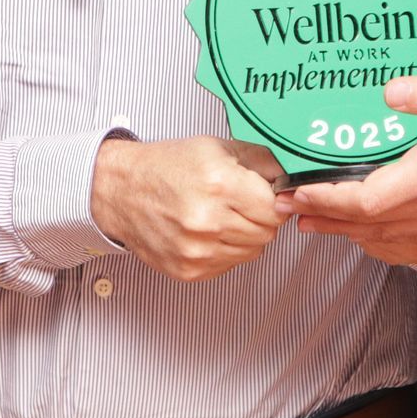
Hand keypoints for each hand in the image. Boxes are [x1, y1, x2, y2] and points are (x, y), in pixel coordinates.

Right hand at [90, 135, 284, 281]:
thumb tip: (295, 176)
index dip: (275, 199)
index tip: (268, 194)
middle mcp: (207, 220)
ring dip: (245, 234)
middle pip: (267, 232)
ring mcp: (198, 250)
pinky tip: (208, 230)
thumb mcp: (216, 148)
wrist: (122, 191)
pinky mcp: (189, 270)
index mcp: (218, 183)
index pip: (275, 207)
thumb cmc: (165, 167)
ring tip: (221, 214)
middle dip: (261, 216)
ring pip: (253, 251)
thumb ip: (261, 162)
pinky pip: (230, 264)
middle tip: (241, 201)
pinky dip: (226, 249)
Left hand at [276, 78, 416, 265]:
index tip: (295, 192)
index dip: (324, 201)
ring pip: (383, 237)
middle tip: (286, 207)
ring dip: (344, 231)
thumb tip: (391, 90)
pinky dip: (379, 242)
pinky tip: (368, 236)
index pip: (364, 200)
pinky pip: (409, 244)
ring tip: (313, 222)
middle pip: (364, 223)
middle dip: (321, 217)